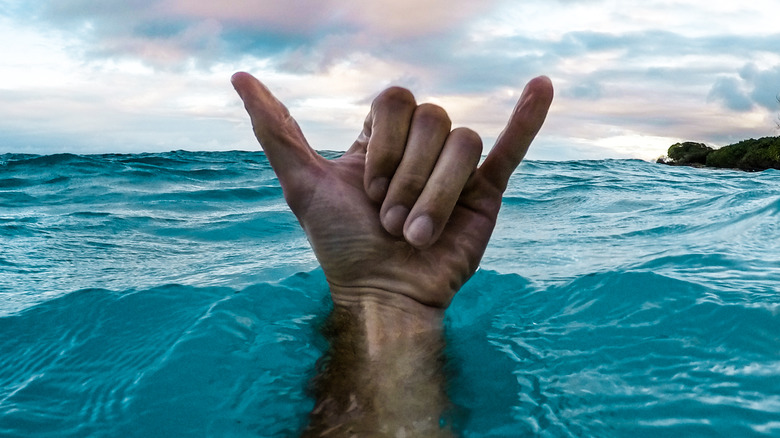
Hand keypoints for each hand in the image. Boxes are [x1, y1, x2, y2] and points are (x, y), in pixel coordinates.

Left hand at [232, 72, 552, 311]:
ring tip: (416, 233)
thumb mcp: (302, 185)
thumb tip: (240, 77)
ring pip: (463, 142)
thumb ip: (276, 130)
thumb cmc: (342, 247)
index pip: (396, 101)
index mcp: (383, 139)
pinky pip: (512, 146)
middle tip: (390, 219)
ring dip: (435, 193)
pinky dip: (529, 118)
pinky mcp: (488, 191)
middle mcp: (422, 148)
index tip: (366, 188)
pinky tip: (543, 86)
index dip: (384, 142)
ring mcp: (456, 168)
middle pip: (433, 119)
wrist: (384, 296)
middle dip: (407, 175)